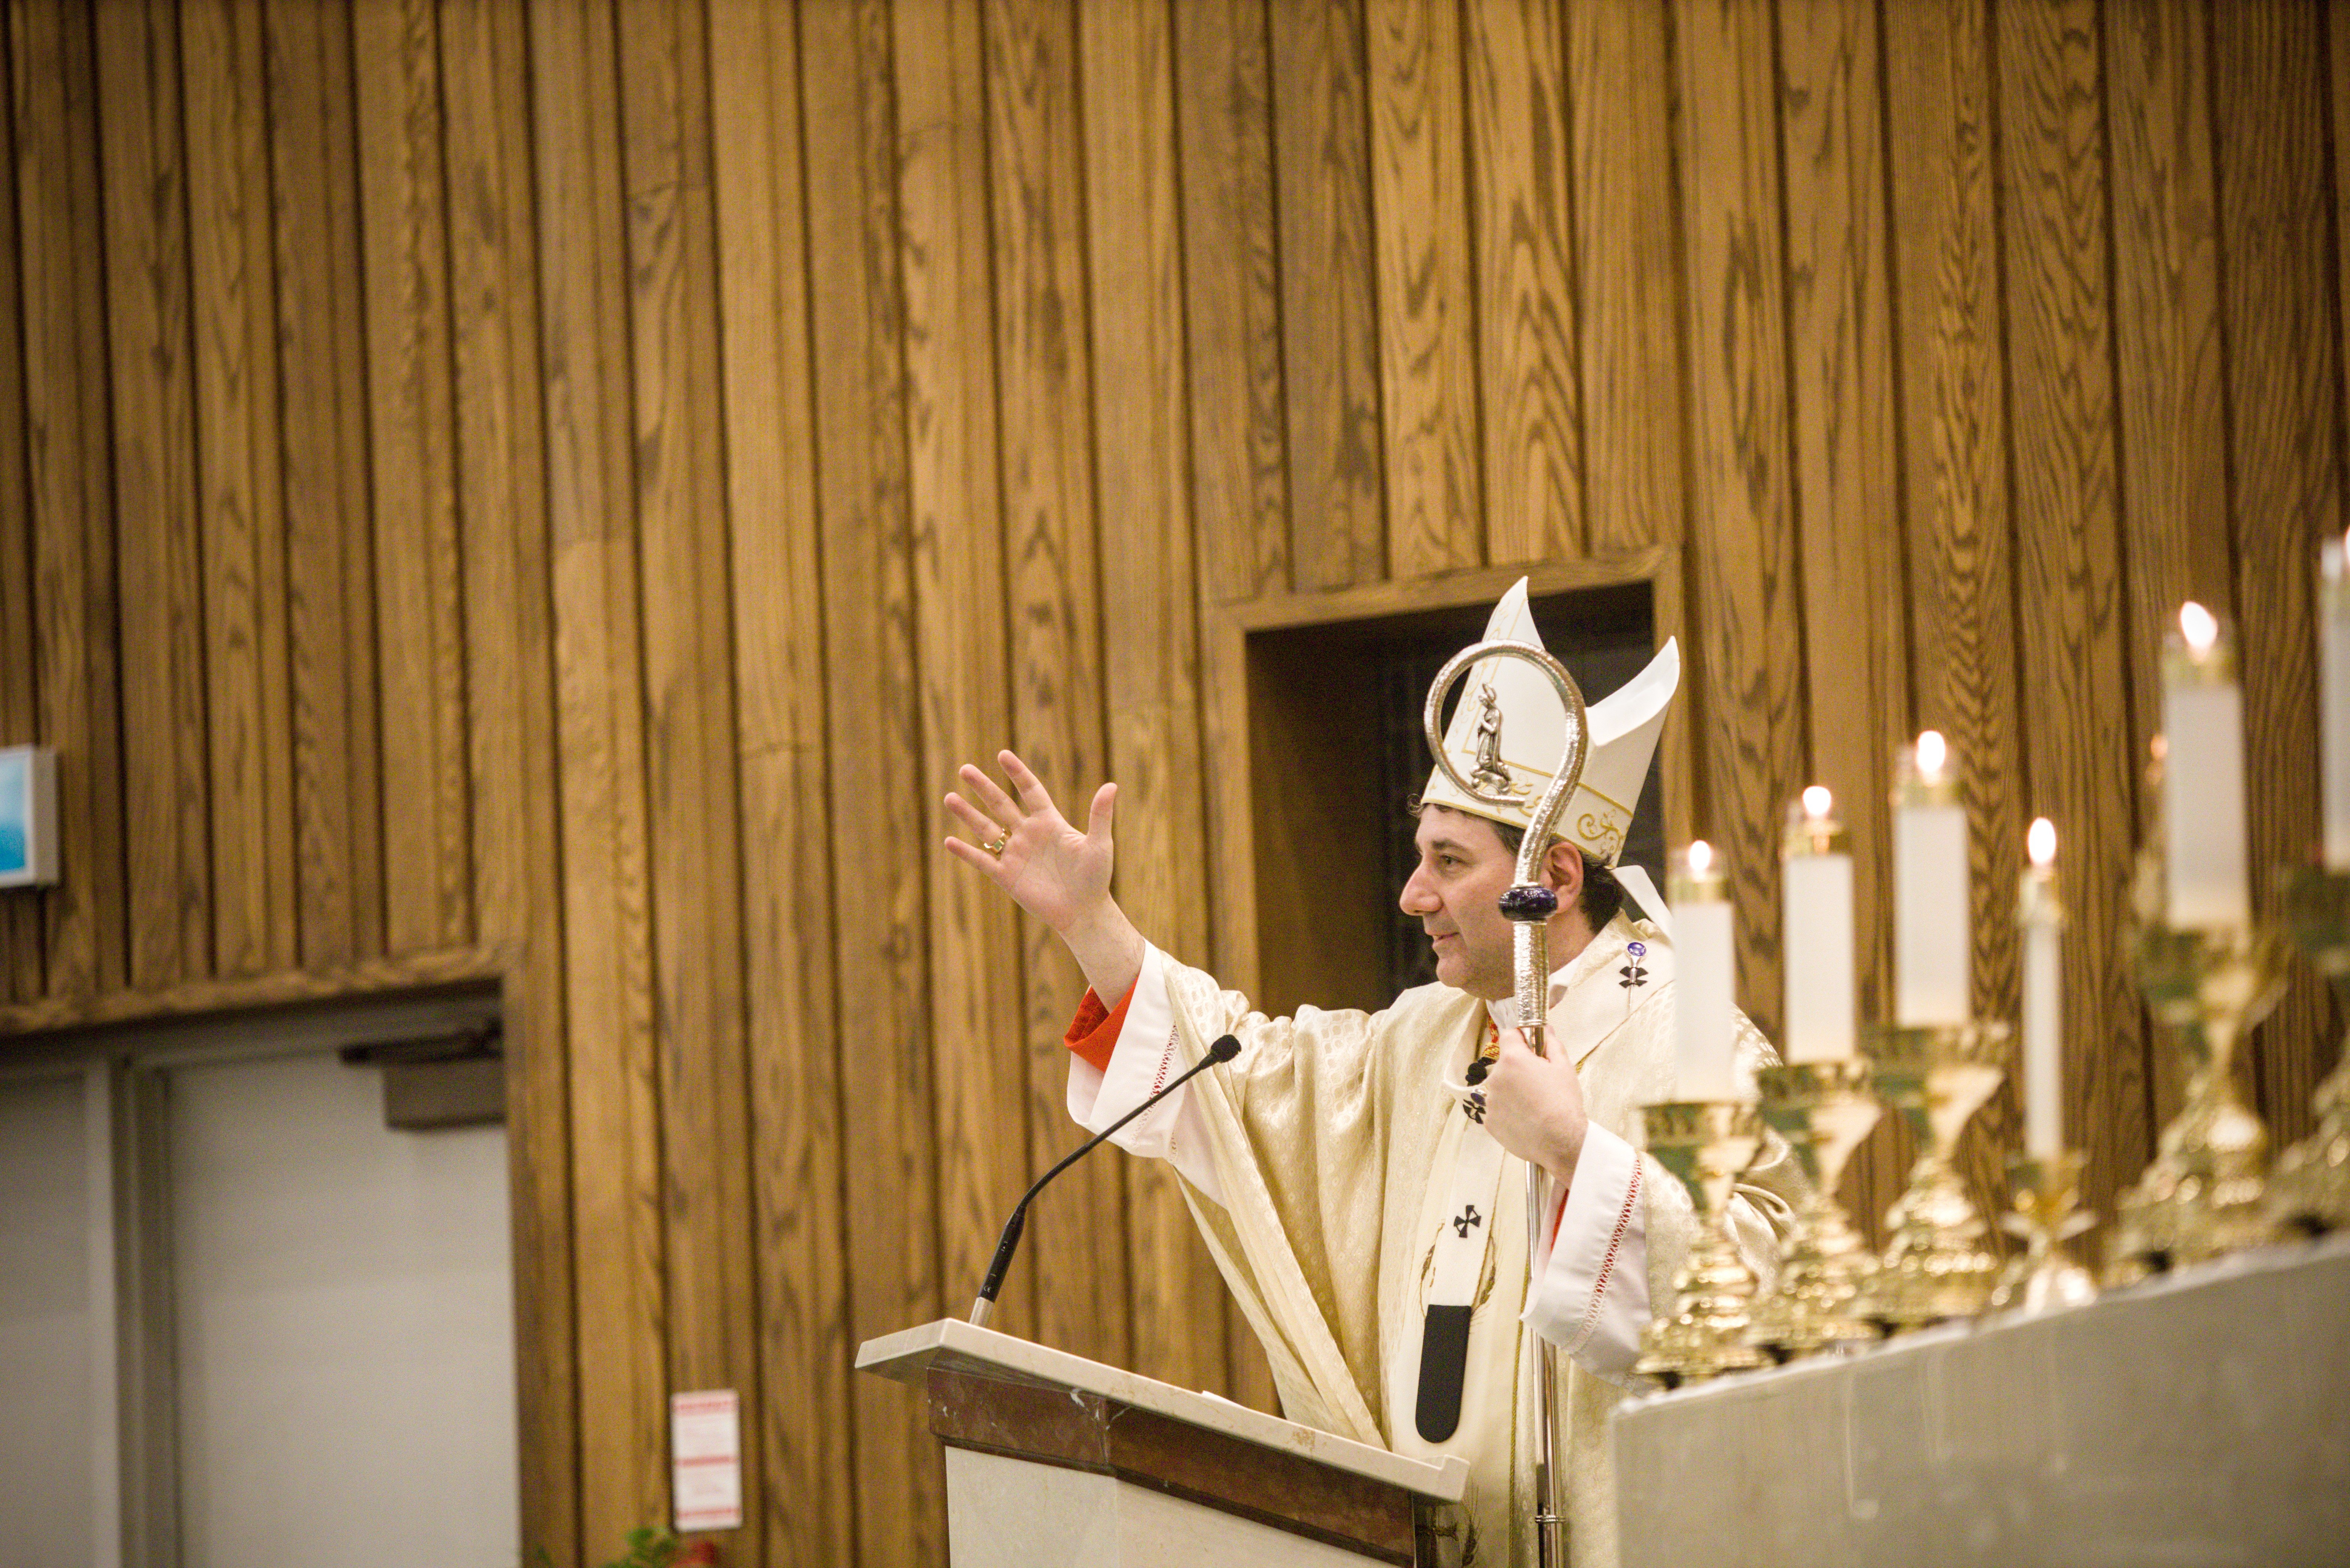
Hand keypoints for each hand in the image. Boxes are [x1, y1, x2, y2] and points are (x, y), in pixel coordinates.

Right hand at [945, 750, 1116, 935]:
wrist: (1084, 912)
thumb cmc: (1096, 878)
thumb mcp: (1100, 844)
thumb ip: (1100, 815)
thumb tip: (1112, 785)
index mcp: (1049, 822)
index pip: (1030, 791)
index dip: (1018, 773)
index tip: (1002, 755)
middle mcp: (1028, 834)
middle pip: (1001, 804)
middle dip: (983, 787)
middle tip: (965, 769)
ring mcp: (1015, 854)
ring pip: (986, 829)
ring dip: (968, 814)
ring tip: (949, 797)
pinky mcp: (1006, 876)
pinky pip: (982, 861)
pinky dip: (966, 851)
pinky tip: (949, 840)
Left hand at [1480, 1025, 1588, 1184]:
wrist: (1560, 1141)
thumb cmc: (1563, 1102)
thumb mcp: (1564, 1067)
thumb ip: (1551, 1044)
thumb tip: (1546, 1030)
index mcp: (1512, 1059)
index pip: (1508, 1035)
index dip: (1521, 1038)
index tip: (1530, 1047)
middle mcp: (1495, 1077)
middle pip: (1505, 1064)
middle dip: (1519, 1069)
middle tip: (1538, 1083)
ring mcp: (1490, 1101)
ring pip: (1501, 1088)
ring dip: (1512, 1091)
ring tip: (1534, 1105)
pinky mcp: (1489, 1122)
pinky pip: (1498, 1109)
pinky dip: (1508, 1111)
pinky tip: (1526, 1119)